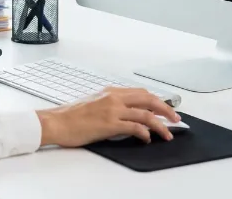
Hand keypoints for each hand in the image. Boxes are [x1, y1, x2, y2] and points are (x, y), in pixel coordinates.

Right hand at [35, 87, 180, 145]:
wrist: (56, 122)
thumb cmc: (70, 116)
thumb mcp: (93, 104)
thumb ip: (111, 106)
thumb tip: (125, 115)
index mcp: (110, 92)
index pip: (140, 92)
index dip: (156, 100)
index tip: (165, 108)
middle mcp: (113, 97)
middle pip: (148, 99)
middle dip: (165, 109)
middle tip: (175, 119)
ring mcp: (112, 110)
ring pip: (145, 113)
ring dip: (160, 124)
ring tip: (167, 134)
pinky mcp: (109, 124)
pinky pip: (135, 127)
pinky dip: (145, 133)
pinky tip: (147, 139)